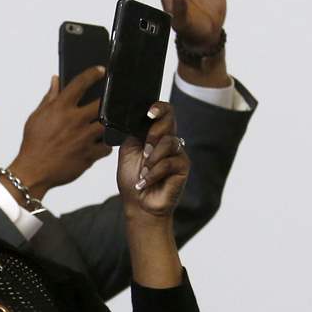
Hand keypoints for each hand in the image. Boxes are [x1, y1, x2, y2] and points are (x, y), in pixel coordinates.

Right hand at [5, 68, 111, 200]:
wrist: (33, 172)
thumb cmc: (33, 145)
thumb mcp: (37, 117)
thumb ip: (50, 97)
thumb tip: (55, 80)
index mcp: (60, 109)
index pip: (80, 84)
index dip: (93, 74)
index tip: (101, 70)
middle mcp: (74, 121)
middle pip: (102, 103)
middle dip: (108, 100)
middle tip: (110, 101)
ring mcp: (84, 138)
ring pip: (107, 125)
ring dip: (108, 124)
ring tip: (107, 124)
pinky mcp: (89, 155)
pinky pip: (106, 147)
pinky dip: (105, 145)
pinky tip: (100, 144)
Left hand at [116, 103, 189, 219]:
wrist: (137, 203)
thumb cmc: (132, 179)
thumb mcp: (128, 151)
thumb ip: (135, 133)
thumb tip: (142, 119)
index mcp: (154, 134)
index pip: (164, 112)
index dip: (159, 108)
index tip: (150, 112)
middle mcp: (168, 140)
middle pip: (169, 121)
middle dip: (153, 134)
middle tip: (144, 151)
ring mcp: (177, 153)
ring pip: (169, 142)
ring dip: (151, 159)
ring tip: (143, 172)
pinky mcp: (183, 167)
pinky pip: (169, 162)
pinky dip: (154, 173)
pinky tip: (146, 181)